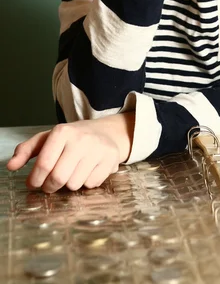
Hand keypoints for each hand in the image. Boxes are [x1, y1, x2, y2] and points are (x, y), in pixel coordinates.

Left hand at [5, 116, 132, 193]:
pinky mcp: (110, 159)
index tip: (33, 183)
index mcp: (62, 131)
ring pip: (74, 184)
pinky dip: (85, 183)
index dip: (35, 180)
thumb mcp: (47, 139)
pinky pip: (90, 185)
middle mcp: (81, 139)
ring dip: (68, 185)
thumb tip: (11, 166)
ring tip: (71, 174)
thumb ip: (26, 150)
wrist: (106, 132)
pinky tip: (86, 172)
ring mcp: (98, 149)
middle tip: (50, 184)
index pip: (44, 164)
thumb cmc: (72, 138)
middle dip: (50, 186)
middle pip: (58, 178)